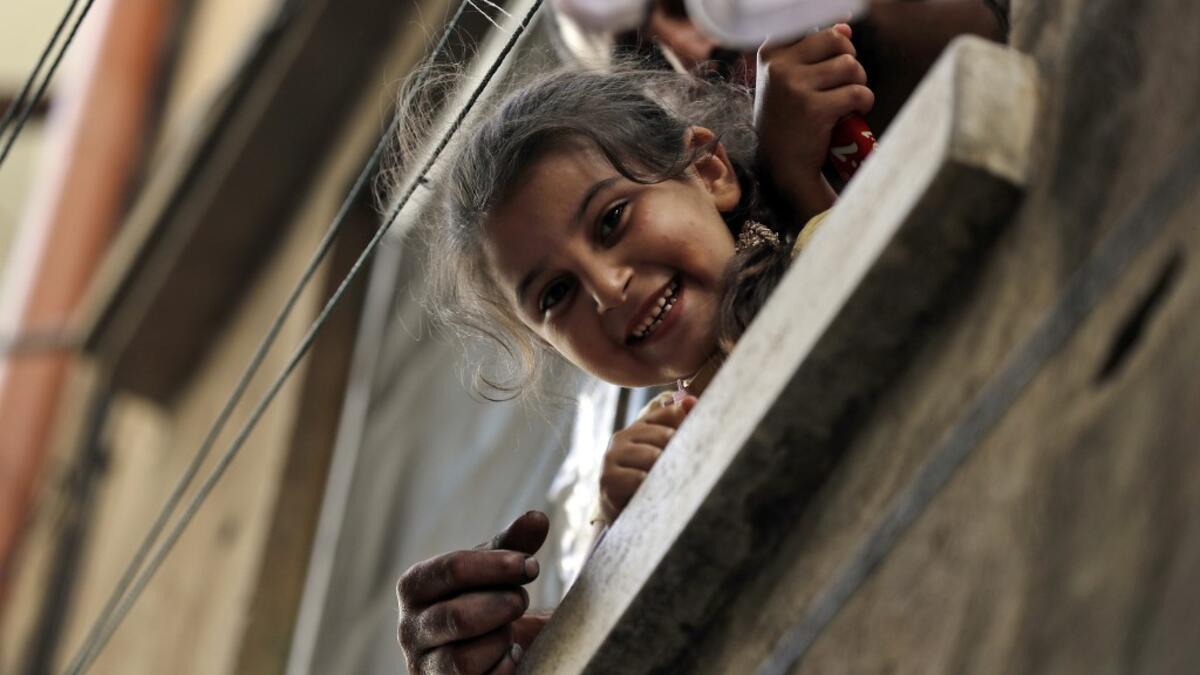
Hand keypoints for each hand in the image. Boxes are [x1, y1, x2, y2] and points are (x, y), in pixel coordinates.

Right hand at [397, 511, 550, 673]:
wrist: (486, 650)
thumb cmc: (486, 600)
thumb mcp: (498, 570)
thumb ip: (515, 544)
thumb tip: (537, 518)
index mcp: (415, 586)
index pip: (452, 569)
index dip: (497, 566)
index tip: (530, 565)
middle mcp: (409, 629)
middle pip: (458, 617)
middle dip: (503, 606)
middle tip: (521, 600)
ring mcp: (423, 667)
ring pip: (463, 660)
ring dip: (500, 641)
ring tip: (510, 629)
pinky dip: (503, 668)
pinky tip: (509, 656)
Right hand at [600, 395, 696, 523]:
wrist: (624, 514)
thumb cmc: (650, 480)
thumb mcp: (666, 453)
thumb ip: (680, 425)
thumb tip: (692, 400)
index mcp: (637, 427)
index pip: (669, 414)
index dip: (685, 427)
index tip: (697, 439)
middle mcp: (621, 438)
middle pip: (664, 436)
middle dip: (679, 451)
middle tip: (690, 465)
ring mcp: (611, 458)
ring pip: (652, 456)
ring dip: (667, 470)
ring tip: (675, 480)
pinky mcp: (607, 480)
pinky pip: (638, 479)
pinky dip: (651, 485)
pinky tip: (656, 491)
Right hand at [755, 23, 874, 219]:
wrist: (782, 167)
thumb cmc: (787, 121)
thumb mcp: (785, 82)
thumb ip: (810, 52)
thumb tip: (845, 27)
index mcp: (770, 54)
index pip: (815, 29)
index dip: (833, 43)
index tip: (830, 65)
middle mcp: (779, 67)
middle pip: (837, 41)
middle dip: (850, 60)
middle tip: (844, 84)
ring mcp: (795, 87)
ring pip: (850, 65)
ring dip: (858, 82)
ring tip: (847, 100)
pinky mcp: (815, 109)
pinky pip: (857, 92)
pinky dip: (864, 102)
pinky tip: (855, 113)